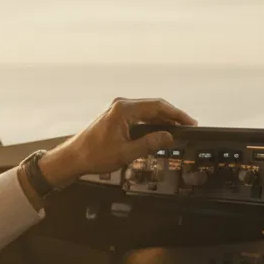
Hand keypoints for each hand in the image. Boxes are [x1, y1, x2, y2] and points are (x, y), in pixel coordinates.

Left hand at [40, 98, 196, 187]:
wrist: (74, 158)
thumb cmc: (94, 155)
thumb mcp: (125, 153)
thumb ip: (149, 143)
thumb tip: (169, 137)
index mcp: (124, 109)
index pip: (157, 106)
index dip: (177, 114)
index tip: (190, 122)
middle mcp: (121, 105)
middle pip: (154, 106)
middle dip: (173, 116)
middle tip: (189, 126)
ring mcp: (118, 110)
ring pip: (148, 111)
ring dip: (163, 119)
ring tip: (179, 129)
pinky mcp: (117, 117)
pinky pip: (140, 116)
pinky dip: (152, 122)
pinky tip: (161, 131)